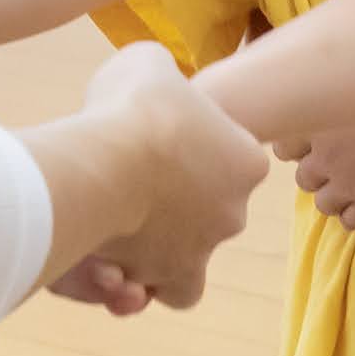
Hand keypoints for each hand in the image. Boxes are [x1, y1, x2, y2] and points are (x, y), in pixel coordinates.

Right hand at [52, 46, 264, 312]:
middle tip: (128, 185)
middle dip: (173, 205)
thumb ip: (160, 77)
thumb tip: (152, 82)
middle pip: (209, 211)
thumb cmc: (133, 106)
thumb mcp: (148, 64)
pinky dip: (140, 283)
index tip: (157, 142)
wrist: (111, 161)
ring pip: (191, 258)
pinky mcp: (172, 278)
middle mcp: (234, 212)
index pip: (232, 160)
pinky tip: (108, 264)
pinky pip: (164, 291)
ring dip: (159, 253)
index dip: (193, 152)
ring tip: (117, 235)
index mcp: (246, 160)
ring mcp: (206, 249)